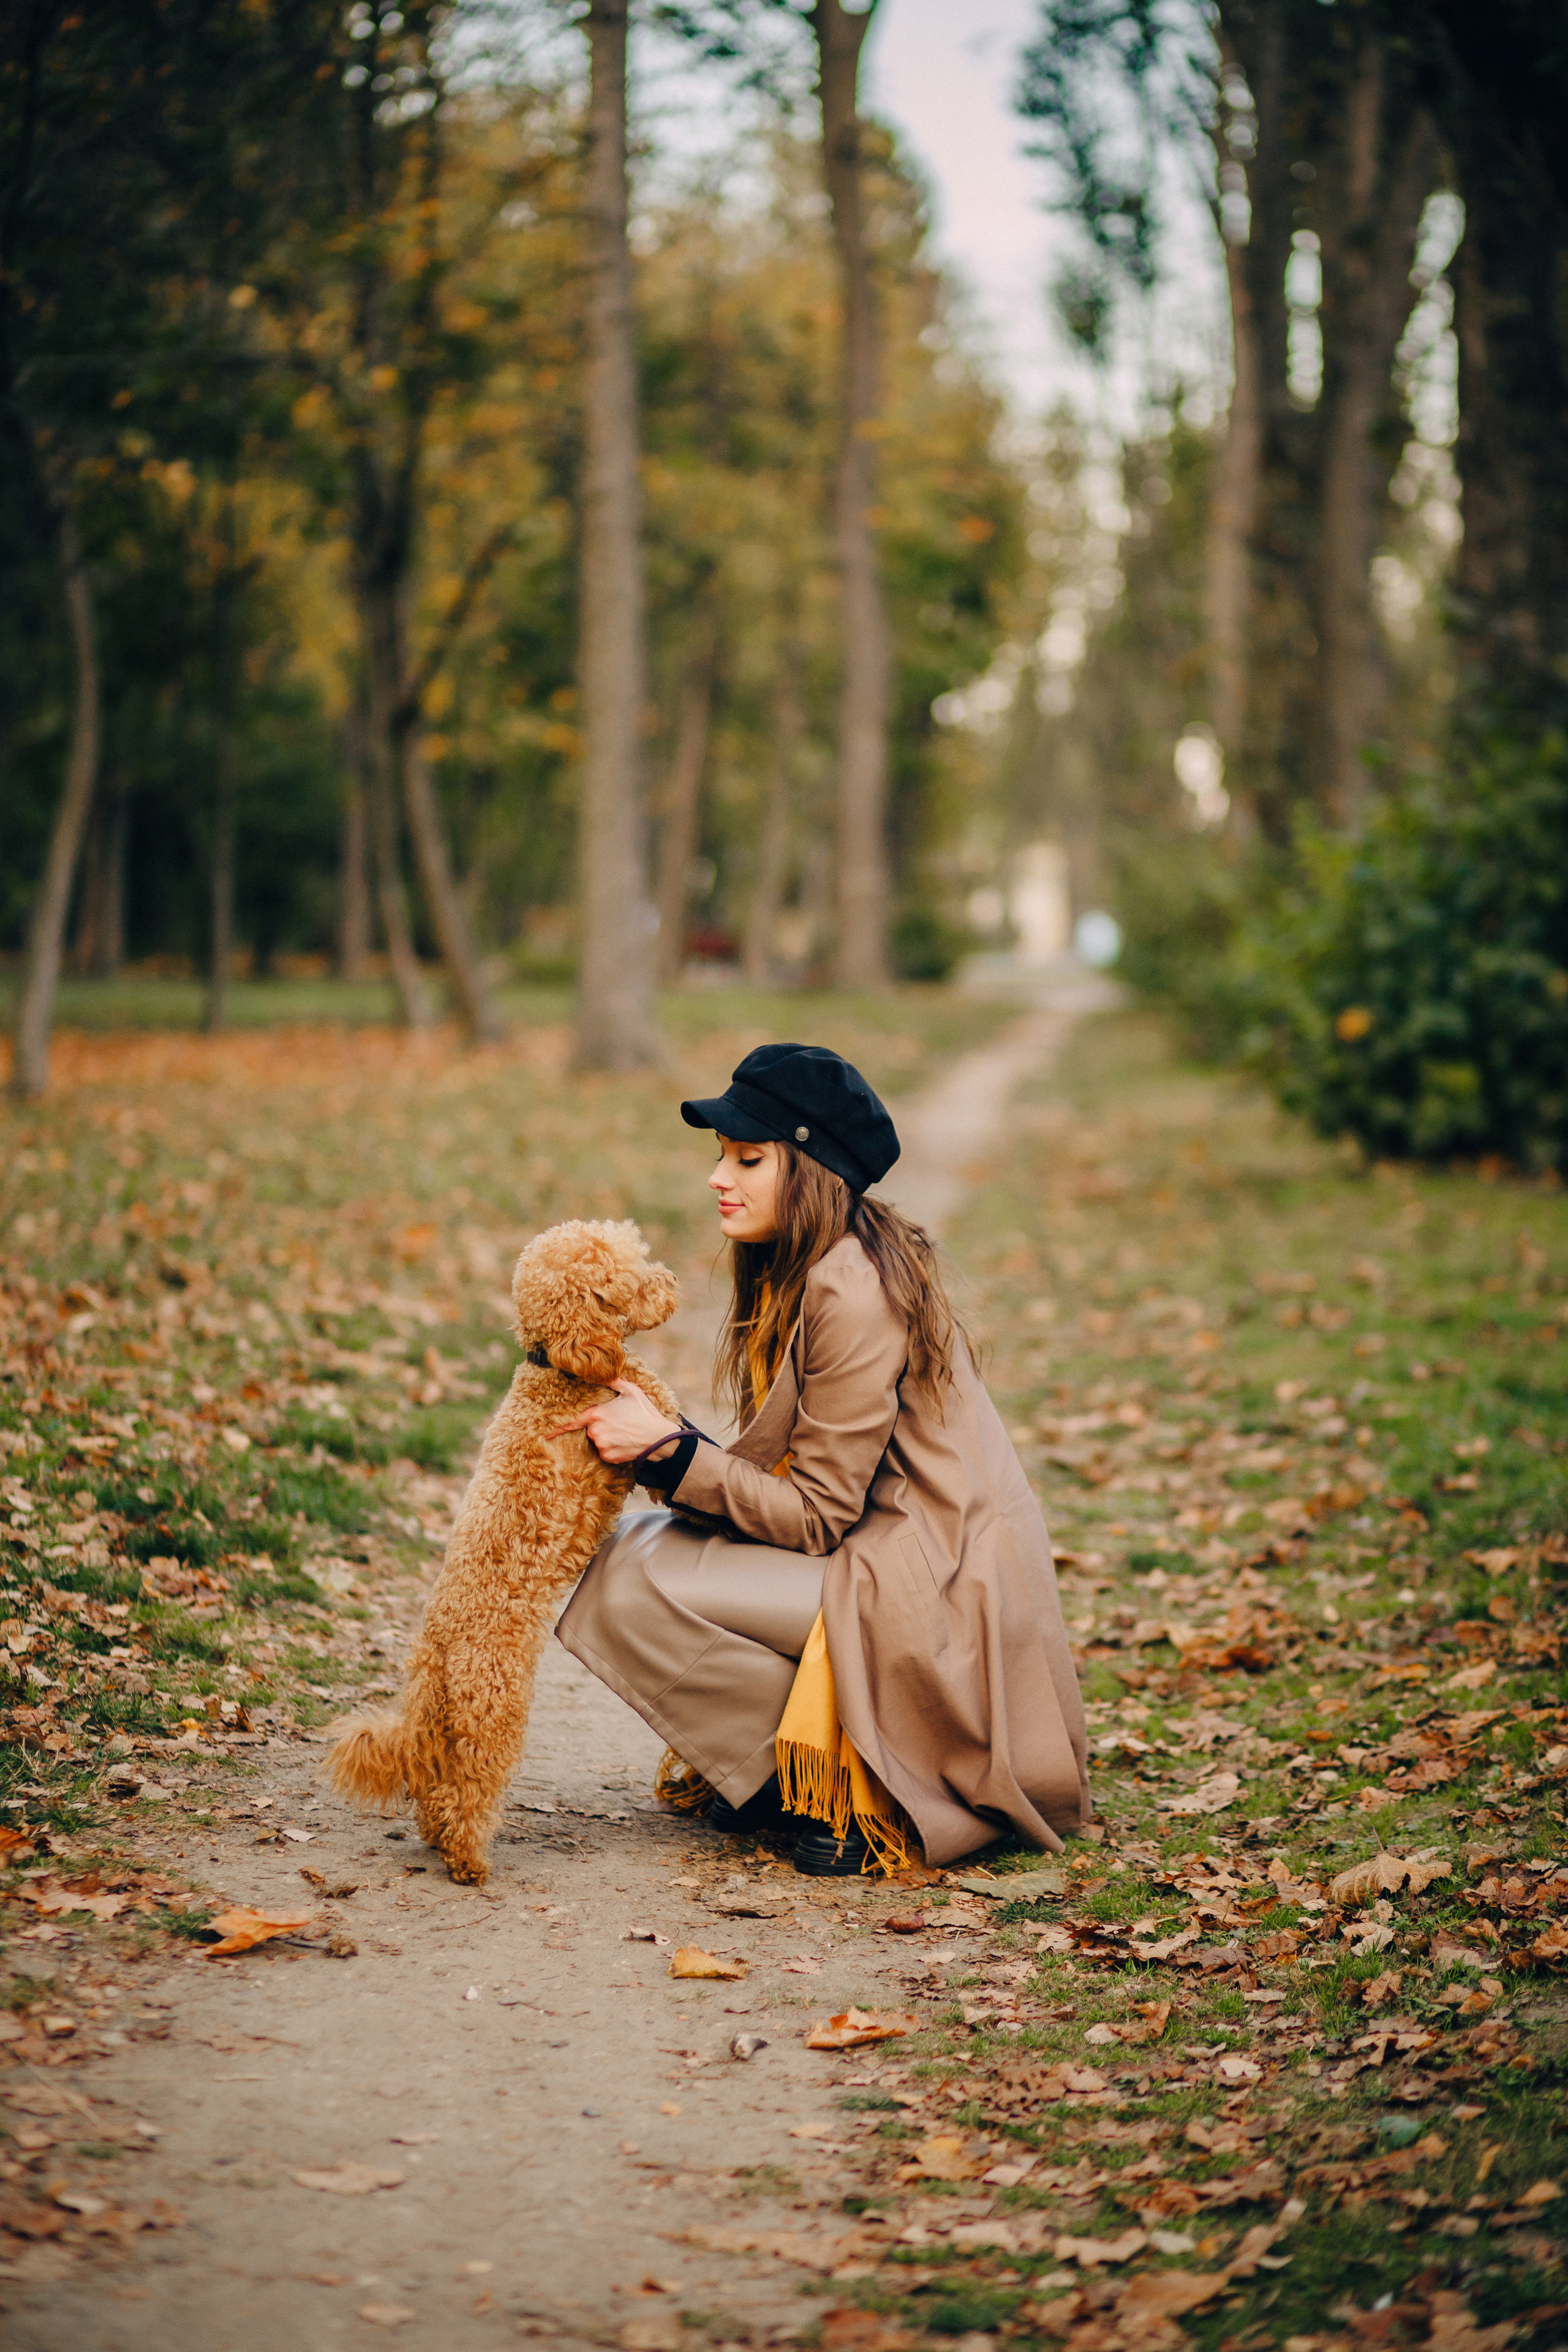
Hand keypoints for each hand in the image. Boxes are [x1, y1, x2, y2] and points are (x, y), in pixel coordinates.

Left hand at [545, 1376, 680, 1463]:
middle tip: (620, 1423)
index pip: (573, 1421)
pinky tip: (625, 1443)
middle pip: (591, 1429)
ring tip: (625, 1433)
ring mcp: (601, 1445)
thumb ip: (615, 1381)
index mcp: (597, 1413)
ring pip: (598, 1441)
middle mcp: (595, 1430)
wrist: (658, 1438)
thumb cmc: (645, 1413)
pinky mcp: (608, 1457)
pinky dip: (613, 1449)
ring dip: (608, 1437)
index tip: (546, 1434)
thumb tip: (607, 1373)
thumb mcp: (631, 1391)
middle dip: (601, 1426)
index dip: (558, 1427)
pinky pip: (605, 1452)